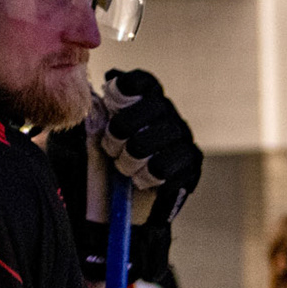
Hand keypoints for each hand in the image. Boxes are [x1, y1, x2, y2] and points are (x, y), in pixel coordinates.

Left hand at [100, 69, 203, 223]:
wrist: (129, 205)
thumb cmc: (109, 164)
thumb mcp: (95, 139)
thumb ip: (96, 118)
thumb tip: (99, 94)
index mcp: (144, 99)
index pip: (141, 81)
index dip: (124, 88)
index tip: (110, 101)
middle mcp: (168, 113)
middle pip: (149, 106)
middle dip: (120, 130)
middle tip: (110, 148)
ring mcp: (182, 136)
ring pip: (150, 141)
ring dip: (128, 160)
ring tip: (123, 169)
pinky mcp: (191, 162)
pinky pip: (162, 167)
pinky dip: (144, 177)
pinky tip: (140, 180)